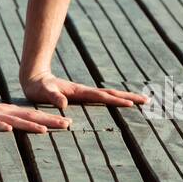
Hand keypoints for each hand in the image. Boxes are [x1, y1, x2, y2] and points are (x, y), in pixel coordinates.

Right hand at [0, 92, 70, 132]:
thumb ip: (8, 120)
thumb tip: (23, 127)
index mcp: (8, 112)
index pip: (33, 115)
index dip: (50, 119)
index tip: (68, 123)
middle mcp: (3, 112)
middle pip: (29, 116)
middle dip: (49, 121)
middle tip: (67, 124)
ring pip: (13, 120)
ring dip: (29, 125)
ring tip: (44, 130)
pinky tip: (9, 129)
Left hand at [21, 72, 148, 110]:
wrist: (34, 77)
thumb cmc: (37, 87)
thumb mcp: (43, 92)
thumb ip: (53, 97)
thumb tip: (63, 104)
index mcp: (80, 91)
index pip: (102, 96)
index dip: (116, 100)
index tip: (132, 104)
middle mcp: (85, 91)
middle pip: (112, 94)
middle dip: (129, 97)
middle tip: (148, 100)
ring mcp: (85, 93)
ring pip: (109, 95)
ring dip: (125, 98)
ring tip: (141, 100)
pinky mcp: (82, 95)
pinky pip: (103, 98)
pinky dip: (115, 100)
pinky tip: (120, 103)